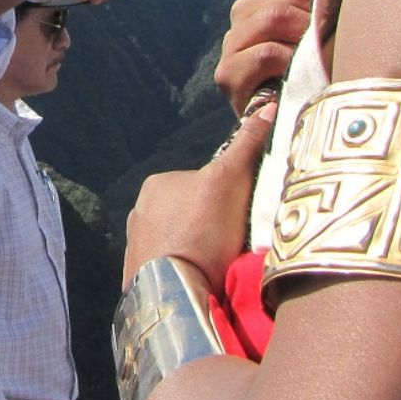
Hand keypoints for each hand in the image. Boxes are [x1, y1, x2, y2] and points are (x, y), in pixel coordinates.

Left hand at [123, 99, 274, 293]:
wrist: (174, 293)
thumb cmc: (203, 232)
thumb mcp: (232, 179)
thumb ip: (248, 143)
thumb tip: (266, 106)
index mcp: (156, 185)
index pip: (202, 185)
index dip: (226, 199)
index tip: (240, 218)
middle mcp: (137, 212)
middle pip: (188, 214)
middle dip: (209, 227)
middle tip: (231, 245)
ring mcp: (134, 246)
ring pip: (177, 243)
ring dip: (196, 253)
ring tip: (217, 269)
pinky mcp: (136, 278)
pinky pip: (165, 270)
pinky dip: (182, 274)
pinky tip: (198, 283)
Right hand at [214, 0, 330, 113]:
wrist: (296, 121)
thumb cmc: (313, 67)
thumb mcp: (321, 19)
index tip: (336, 9)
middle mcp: (242, 15)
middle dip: (313, 12)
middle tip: (329, 36)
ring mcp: (232, 45)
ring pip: (271, 17)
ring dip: (301, 34)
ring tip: (313, 51)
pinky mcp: (228, 76)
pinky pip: (262, 54)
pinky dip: (285, 60)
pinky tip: (296, 70)